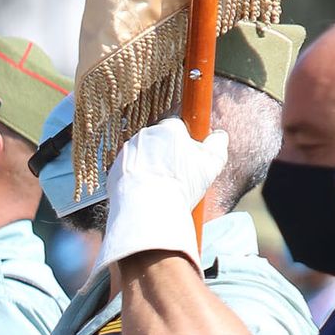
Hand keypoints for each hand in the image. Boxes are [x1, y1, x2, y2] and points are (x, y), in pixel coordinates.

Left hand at [95, 116, 228, 277]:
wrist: (147, 209)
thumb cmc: (181, 186)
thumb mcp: (210, 165)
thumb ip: (217, 146)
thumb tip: (219, 136)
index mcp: (168, 130)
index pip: (177, 126)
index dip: (184, 142)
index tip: (187, 158)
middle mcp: (145, 136)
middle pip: (158, 140)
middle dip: (165, 153)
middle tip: (174, 176)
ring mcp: (126, 152)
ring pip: (141, 155)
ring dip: (149, 166)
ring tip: (160, 188)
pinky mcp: (114, 170)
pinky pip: (127, 171)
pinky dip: (135, 180)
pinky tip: (145, 194)